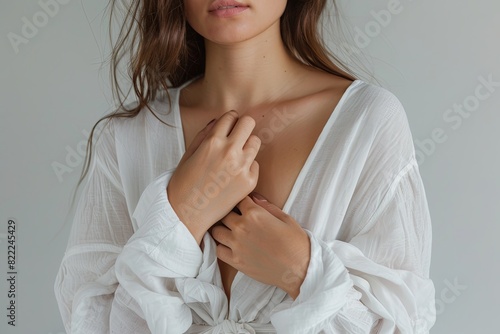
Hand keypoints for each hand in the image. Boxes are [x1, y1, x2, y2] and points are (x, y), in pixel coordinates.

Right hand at [167, 111, 260, 243]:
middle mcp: (230, 152)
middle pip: (249, 123)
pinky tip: (234, 176)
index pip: (231, 116)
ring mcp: (242, 167)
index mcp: (212, 142)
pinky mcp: (250, 182)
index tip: (227, 127)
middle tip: (236, 136)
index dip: (229, 120)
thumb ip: (204, 134)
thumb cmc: (184, 184)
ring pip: (256, 141)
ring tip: (235, 157)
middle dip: (242, 126)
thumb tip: (217, 120)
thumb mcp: (189, 154)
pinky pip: (255, 164)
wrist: (188, 213)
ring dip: (247, 145)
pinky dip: (247, 167)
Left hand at [210, 193, 310, 298]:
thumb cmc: (296, 243)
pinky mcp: (235, 261)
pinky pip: (218, 250)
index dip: (241, 202)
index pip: (238, 200)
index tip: (243, 206)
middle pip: (224, 214)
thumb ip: (267, 206)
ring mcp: (236, 244)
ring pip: (216, 231)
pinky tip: (228, 246)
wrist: (299, 269)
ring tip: (229, 231)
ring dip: (222, 229)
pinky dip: (221, 246)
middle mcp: (241, 227)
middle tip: (236, 219)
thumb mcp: (285, 218)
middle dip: (229, 214)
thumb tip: (254, 197)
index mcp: (254, 213)